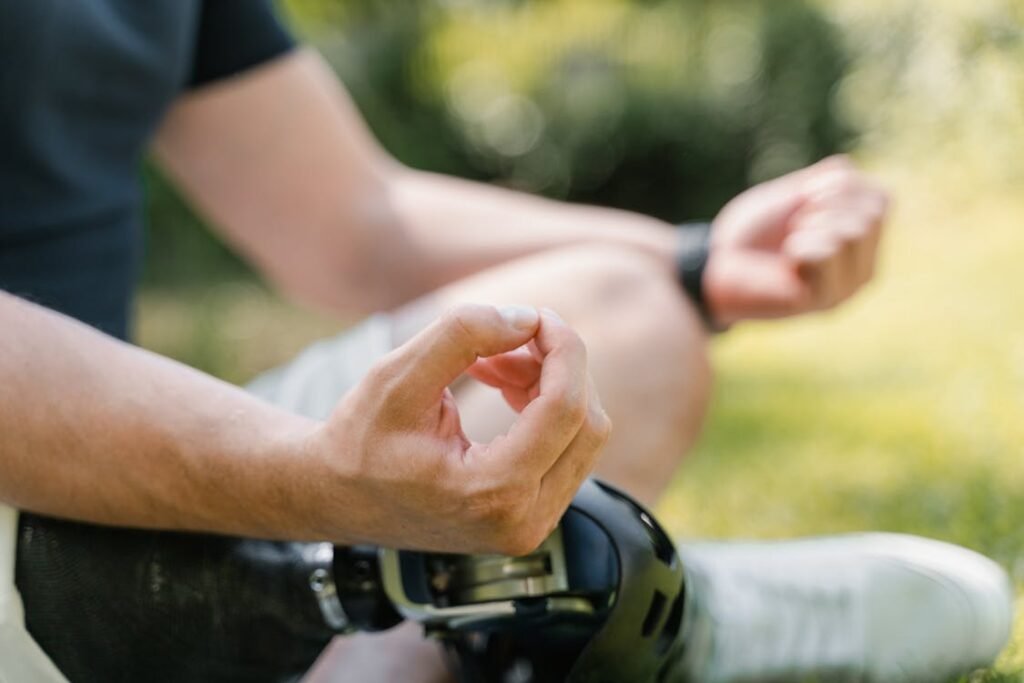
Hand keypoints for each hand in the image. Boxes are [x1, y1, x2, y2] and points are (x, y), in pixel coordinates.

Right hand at [306, 304, 610, 555]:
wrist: (335, 497)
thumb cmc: (359, 439)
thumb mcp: (396, 375)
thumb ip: (462, 335)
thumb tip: (528, 318)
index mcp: (492, 493)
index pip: (566, 409)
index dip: (564, 350)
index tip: (539, 314)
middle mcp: (523, 522)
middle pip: (586, 423)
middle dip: (558, 366)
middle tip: (510, 333)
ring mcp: (531, 527)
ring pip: (580, 435)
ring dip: (548, 384)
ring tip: (489, 359)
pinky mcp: (531, 517)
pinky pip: (563, 450)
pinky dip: (541, 406)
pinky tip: (499, 381)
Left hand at [704, 156, 888, 326]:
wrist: (715, 265)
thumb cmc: (752, 233)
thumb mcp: (792, 194)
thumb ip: (826, 180)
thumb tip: (846, 170)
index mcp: (862, 241)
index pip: (881, 198)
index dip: (840, 187)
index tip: (805, 202)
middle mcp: (863, 268)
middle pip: (871, 214)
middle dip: (825, 206)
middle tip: (795, 227)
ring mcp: (847, 289)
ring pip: (851, 233)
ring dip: (809, 228)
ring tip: (790, 246)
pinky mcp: (823, 301)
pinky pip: (825, 253)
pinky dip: (799, 247)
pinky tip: (786, 263)